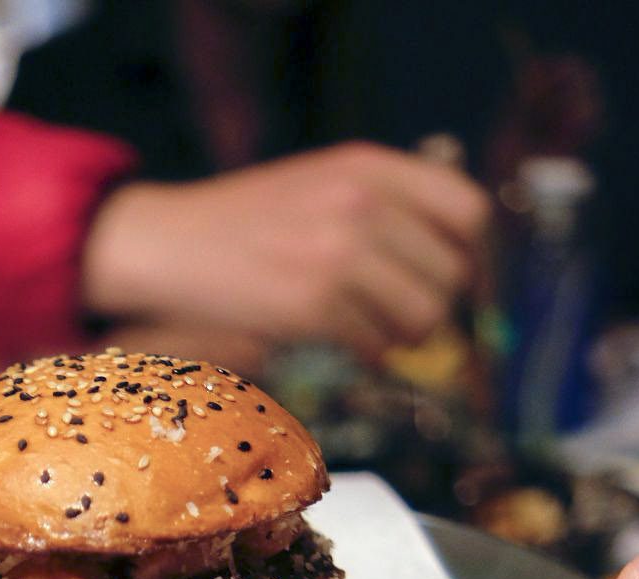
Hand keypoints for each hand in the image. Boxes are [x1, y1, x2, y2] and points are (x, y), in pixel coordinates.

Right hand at [81, 142, 490, 362]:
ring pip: (422, 316)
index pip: (468, 212)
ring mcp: (339, 254)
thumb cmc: (245, 222)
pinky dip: (367, 353)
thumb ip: (383, 204)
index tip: (439, 273)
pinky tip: (341, 341)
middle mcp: (362, 203)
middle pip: (451, 273)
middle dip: (432, 304)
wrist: (170, 243)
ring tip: (371, 330)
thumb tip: (450, 260)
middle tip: (401, 315)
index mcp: (370, 166)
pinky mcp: (314, 306)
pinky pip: (377, 345)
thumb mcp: (322, 182)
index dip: (463, 253)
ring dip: (402, 335)